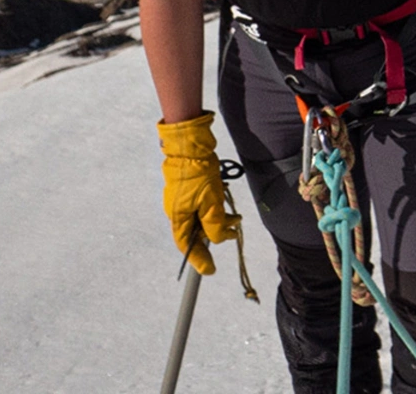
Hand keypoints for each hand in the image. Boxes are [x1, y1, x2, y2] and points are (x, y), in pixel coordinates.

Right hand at [158, 113, 241, 274]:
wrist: (190, 144)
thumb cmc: (198, 173)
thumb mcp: (210, 202)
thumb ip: (214, 225)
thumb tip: (218, 239)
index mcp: (178, 217)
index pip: (187, 245)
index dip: (198, 259)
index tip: (210, 270)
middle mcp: (178, 210)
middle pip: (196, 231)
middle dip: (215, 235)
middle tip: (234, 233)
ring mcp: (183, 199)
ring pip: (202, 217)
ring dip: (219, 219)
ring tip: (237, 217)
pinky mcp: (191, 188)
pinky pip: (203, 204)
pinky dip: (215, 207)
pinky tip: (226, 200)